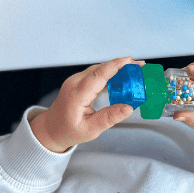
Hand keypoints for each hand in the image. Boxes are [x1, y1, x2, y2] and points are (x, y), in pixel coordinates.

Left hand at [29, 57, 144, 152]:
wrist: (51, 129)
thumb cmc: (68, 131)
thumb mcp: (90, 130)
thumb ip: (109, 118)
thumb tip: (128, 108)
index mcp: (77, 94)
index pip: (98, 75)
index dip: (116, 66)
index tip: (131, 61)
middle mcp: (75, 83)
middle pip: (101, 68)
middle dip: (122, 65)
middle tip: (141, 67)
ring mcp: (76, 80)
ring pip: (100, 69)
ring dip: (117, 69)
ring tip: (136, 71)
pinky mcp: (79, 82)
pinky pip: (97, 74)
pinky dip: (111, 74)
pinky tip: (123, 77)